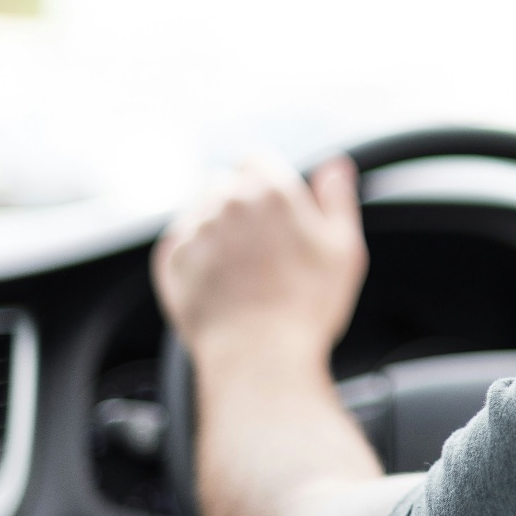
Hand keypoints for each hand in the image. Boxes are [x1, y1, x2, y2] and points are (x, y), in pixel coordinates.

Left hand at [153, 155, 368, 372]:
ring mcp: (194, 229)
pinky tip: (220, 282)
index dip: (267, 182)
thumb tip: (335, 166)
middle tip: (262, 248)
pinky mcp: (171, 259)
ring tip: (241, 270)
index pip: (257, 159)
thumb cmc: (307, 307)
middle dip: (240, 206)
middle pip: (226, 184)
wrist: (259, 356)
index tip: (274, 210)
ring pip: (201, 212)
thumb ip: (337, 199)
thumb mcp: (344, 249)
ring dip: (216, 230)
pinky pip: (180, 243)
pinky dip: (195, 256)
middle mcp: (226, 202)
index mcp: (270, 191)